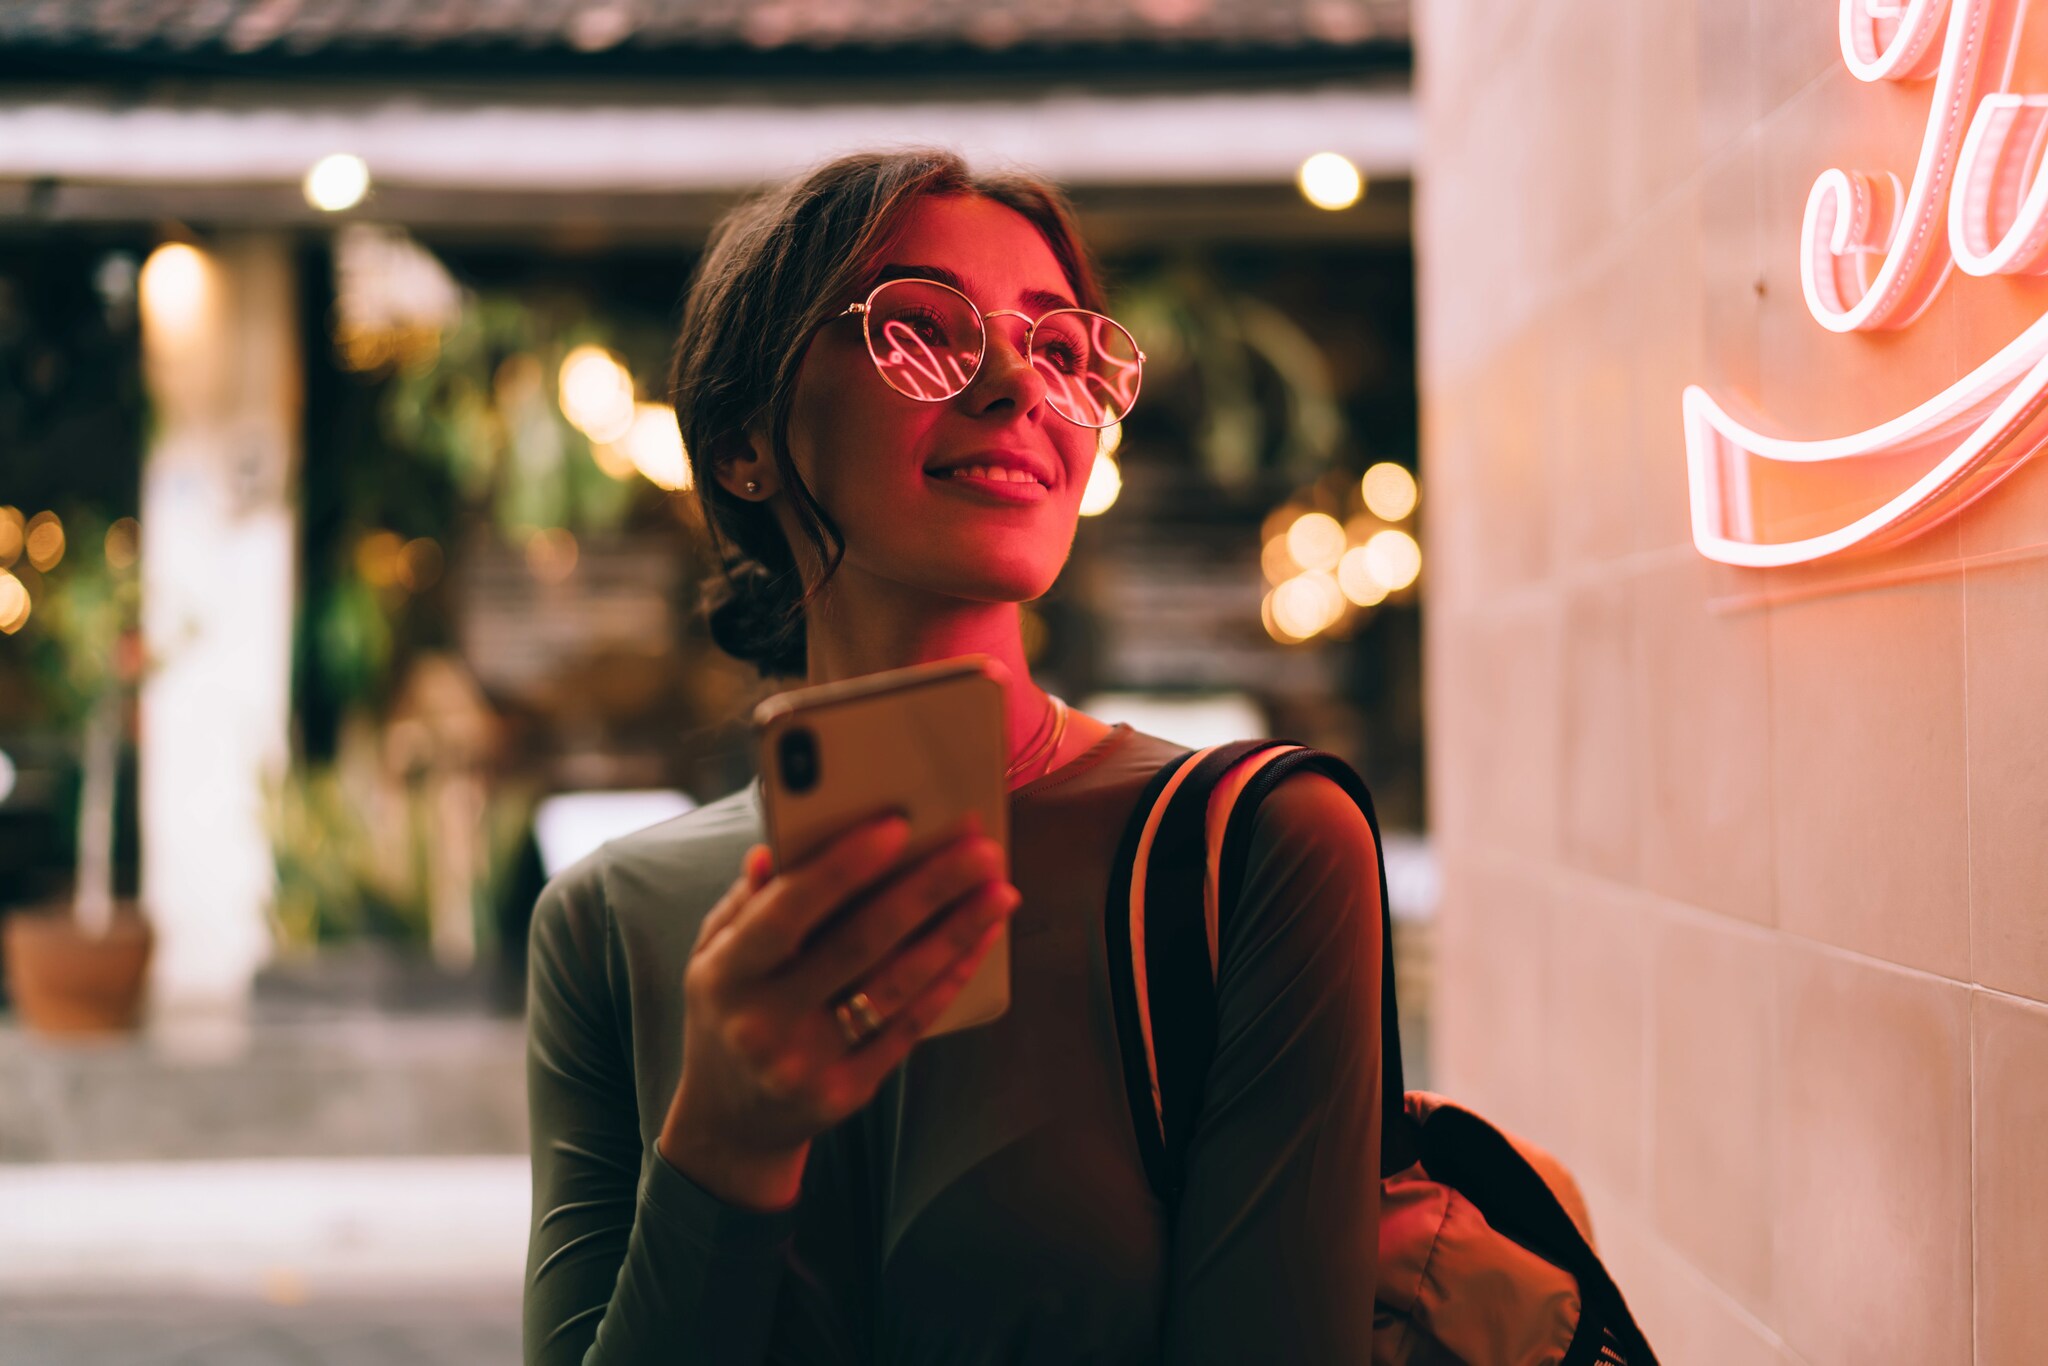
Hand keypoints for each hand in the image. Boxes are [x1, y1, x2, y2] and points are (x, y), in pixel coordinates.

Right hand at [658, 810, 1018, 1209]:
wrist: (729, 1123)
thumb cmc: (729, 1012)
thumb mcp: (712, 956)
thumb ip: (748, 902)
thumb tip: (781, 847)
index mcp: (725, 975)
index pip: (786, 912)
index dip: (842, 867)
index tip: (897, 826)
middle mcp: (763, 1022)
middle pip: (860, 943)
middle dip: (927, 889)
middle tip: (979, 850)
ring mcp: (807, 1063)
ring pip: (897, 986)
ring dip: (956, 933)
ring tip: (999, 891)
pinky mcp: (847, 1093)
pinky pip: (911, 1026)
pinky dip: (950, 978)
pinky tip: (980, 941)